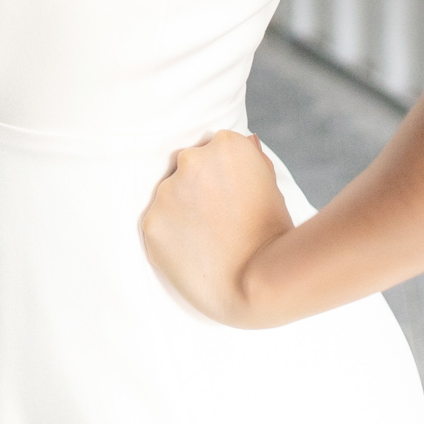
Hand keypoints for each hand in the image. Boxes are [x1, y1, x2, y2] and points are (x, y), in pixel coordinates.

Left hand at [141, 130, 294, 326]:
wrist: (256, 283)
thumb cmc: (271, 234)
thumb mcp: (271, 185)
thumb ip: (252, 159)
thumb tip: (247, 140)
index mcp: (225, 144)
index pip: (213, 149)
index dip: (223, 175)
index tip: (232, 196)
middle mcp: (191, 160)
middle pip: (188, 167)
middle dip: (199, 188)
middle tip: (218, 219)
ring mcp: (167, 192)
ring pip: (169, 196)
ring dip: (181, 211)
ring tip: (206, 239)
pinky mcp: (151, 224)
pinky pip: (157, 225)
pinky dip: (170, 238)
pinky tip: (192, 252)